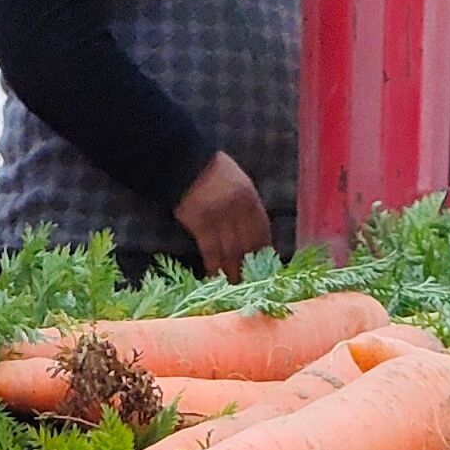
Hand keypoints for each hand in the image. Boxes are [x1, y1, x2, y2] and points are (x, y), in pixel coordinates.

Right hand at [176, 152, 274, 277]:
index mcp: (249, 197)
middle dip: (250, 267)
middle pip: (247, 245)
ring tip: (235, 287)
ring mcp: (218, 218)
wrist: (184, 162)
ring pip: (230, 252)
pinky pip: (210, 251)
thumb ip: (246, 206)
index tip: (266, 266)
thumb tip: (252, 235)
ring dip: (233, 272)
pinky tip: (216, 278)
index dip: (264, 250)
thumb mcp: (239, 182)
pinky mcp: (199, 225)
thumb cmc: (213, 172)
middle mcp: (236, 209)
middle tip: (251, 284)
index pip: (261, 230)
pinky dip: (214, 267)